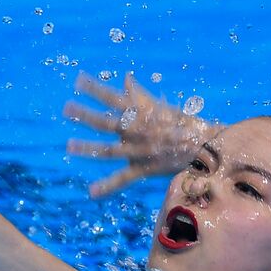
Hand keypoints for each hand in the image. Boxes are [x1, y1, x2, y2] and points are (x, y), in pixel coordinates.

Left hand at [64, 72, 216, 197]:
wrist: (204, 146)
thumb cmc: (181, 123)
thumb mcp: (160, 106)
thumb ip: (138, 94)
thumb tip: (125, 77)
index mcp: (141, 113)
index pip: (113, 97)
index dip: (95, 89)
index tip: (77, 80)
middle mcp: (137, 131)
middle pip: (106, 122)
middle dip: (85, 115)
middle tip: (66, 109)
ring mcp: (138, 150)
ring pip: (109, 150)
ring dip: (88, 148)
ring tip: (69, 146)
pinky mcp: (143, 168)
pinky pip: (123, 179)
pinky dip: (107, 186)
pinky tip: (92, 193)